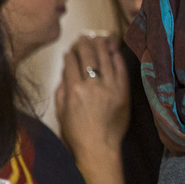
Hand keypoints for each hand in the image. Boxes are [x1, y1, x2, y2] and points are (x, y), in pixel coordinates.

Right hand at [55, 34, 130, 154]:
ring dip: (102, 45)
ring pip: (106, 58)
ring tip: (100, 36)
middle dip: (85, 43)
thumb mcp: (61, 111)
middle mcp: (92, 85)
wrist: (99, 147)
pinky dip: (117, 58)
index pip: (71, 62)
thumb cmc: (76, 133)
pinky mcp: (123, 91)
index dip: (71, 53)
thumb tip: (65, 72)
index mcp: (73, 89)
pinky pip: (121, 69)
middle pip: (89, 55)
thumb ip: (62, 90)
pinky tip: (114, 51)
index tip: (70, 50)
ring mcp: (110, 87)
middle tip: (85, 36)